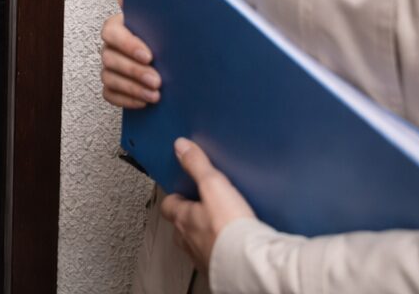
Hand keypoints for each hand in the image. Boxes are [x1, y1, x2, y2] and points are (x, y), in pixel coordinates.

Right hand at [101, 0, 161, 107]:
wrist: (170, 58)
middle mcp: (109, 46)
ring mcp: (108, 67)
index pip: (112, 33)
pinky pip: (110, 95)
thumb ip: (147, 8)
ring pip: (110, 78)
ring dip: (133, 88)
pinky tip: (144, 102)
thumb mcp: (159, 20)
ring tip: (155, 95)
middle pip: (110, 58)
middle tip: (157, 80)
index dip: (128, 45)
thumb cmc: (162, 36)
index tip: (149, 56)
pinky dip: (127, 100)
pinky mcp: (111, 86)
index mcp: (117, 26)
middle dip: (135, 71)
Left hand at [160, 138, 256, 272]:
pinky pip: (215, 258)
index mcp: (184, 219)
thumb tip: (182, 147)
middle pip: (181, 227)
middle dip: (188, 218)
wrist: (249, 263)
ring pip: (196, 244)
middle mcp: (188, 241)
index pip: (169, 206)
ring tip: (218, 228)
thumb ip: (198, 165)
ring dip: (204, 236)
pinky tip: (233, 246)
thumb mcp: (213, 185)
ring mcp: (203, 258)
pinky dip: (220, 251)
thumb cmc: (229, 228)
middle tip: (200, 209)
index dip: (174, 197)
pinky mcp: (220, 271)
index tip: (180, 191)